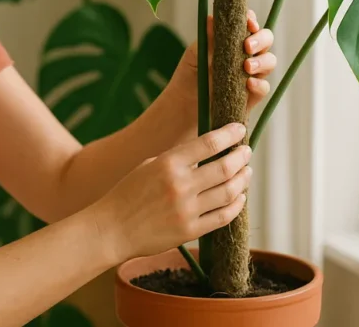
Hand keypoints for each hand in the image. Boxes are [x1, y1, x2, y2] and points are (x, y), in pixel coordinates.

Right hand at [87, 122, 252, 263]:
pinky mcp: (190, 231)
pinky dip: (236, 205)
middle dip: (241, 157)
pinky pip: (223, 217)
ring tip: (246, 172)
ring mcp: (186, 210)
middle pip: (225, 167)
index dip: (230, 134)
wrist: (112, 229)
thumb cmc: (128, 194)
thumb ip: (177, 159)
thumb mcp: (149, 166)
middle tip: (246, 152)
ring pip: (229, 192)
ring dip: (242, 180)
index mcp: (168, 164)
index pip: (209, 143)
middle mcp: (180, 185)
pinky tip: (239, 197)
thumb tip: (207, 151)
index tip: (240, 128)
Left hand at [169, 9, 276, 113]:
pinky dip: (259, 84)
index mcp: (234, 39)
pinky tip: (248, 84)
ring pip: (270, 61)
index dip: (252, 20)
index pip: (250, 24)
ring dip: (262, 61)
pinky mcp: (253, 94)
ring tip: (247, 66)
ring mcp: (252, 73)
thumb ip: (206, 38)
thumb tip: (211, 19)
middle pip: (266, 39)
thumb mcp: (194, 55)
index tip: (248, 21)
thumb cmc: (190, 74)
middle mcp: (247, 54)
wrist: (185, 104)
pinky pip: (264, 87)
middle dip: (261, 39)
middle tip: (247, 46)